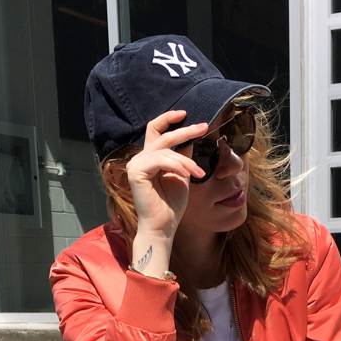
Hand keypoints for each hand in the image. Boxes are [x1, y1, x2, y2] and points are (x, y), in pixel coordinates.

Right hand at [126, 109, 206, 246]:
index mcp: (150, 157)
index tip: (186, 114)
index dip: (169, 118)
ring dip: (185, 160)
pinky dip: (176, 165)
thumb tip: (192, 137)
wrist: (163, 226)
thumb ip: (183, 156)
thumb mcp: (182, 174)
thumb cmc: (172, 204)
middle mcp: (140, 158)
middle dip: (184, 131)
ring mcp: (136, 164)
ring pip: (164, 150)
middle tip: (203, 127)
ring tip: (197, 172)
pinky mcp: (136, 172)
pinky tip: (187, 175)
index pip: (156, 130)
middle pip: (162, 135)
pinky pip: (160, 160)